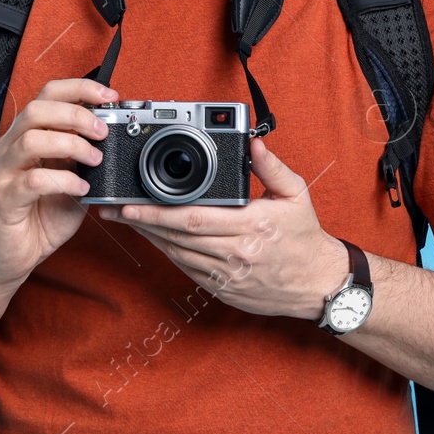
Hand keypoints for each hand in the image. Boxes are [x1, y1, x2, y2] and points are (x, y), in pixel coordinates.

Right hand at [0, 78, 115, 290]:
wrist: (13, 256)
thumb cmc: (41, 214)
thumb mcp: (71, 178)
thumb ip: (84, 156)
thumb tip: (114, 135)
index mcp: (27, 135)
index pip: (48, 94)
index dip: (79, 88)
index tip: (109, 96)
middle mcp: (11, 147)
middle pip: (38, 110)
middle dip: (77, 115)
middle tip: (103, 132)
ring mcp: (5, 173)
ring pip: (32, 140)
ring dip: (71, 145)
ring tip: (96, 160)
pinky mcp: (5, 199)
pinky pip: (33, 180)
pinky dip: (63, 181)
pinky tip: (82, 190)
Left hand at [99, 137, 348, 319]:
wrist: (319, 285)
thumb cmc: (306, 238)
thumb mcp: (296, 194)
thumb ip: (271, 167)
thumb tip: (251, 142)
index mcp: (252, 225)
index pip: (193, 218)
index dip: (157, 212)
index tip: (132, 203)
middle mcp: (236, 253)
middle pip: (177, 236)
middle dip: (142, 222)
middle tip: (114, 210)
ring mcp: (227, 275)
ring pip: (177, 254)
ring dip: (149, 238)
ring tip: (126, 221)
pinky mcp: (222, 290)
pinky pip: (186, 270)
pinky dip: (167, 253)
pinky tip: (154, 239)